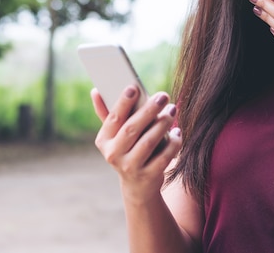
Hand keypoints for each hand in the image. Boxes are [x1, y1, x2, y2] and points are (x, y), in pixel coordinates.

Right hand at [92, 86, 181, 200]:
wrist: (138, 186)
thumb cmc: (127, 150)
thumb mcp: (115, 136)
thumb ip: (108, 113)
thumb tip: (95, 90)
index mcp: (103, 140)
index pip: (113, 118)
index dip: (123, 102)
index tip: (134, 87)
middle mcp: (113, 155)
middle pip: (132, 129)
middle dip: (149, 110)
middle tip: (163, 96)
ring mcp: (130, 167)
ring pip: (149, 142)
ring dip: (162, 124)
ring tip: (172, 110)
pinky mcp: (148, 176)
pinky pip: (164, 157)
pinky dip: (173, 143)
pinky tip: (178, 132)